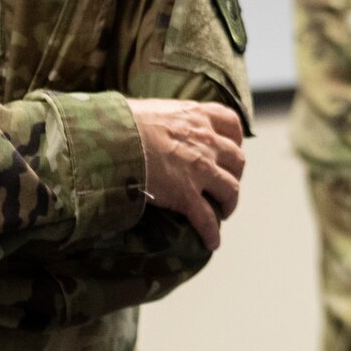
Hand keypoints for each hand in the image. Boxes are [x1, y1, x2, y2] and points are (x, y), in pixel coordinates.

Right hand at [129, 99, 245, 250]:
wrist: (114, 139)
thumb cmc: (123, 121)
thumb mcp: (152, 109)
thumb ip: (165, 118)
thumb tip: (151, 124)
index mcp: (197, 116)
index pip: (231, 123)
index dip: (234, 138)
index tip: (230, 147)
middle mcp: (206, 142)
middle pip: (237, 159)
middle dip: (234, 173)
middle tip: (224, 182)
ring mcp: (200, 170)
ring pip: (230, 190)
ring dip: (229, 202)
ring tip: (223, 211)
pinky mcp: (187, 195)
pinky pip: (207, 219)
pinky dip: (211, 232)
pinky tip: (212, 242)